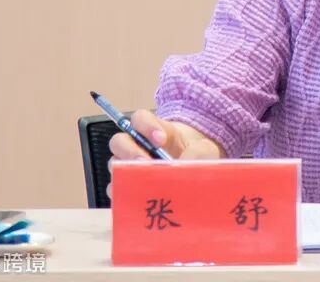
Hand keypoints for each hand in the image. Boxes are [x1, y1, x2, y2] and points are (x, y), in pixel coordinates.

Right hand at [106, 109, 221, 198]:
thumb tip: (183, 163)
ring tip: (141, 183)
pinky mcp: (130, 185)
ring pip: (114, 165)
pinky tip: (135, 199)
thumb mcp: (205, 150)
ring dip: (124, 174)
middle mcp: (138, 146)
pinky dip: (122, 193)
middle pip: (119, 141)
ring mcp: (131, 166)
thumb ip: (198, 152)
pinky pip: (117, 189)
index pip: (140, 119)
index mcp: (156, 131)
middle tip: (146, 163)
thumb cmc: (198, 156)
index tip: (161, 139)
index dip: (146, 126)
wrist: (199, 174)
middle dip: (130, 151)